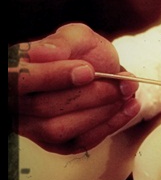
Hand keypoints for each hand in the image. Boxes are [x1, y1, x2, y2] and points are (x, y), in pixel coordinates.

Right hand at [8, 23, 140, 153]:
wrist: (99, 69)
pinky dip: (106, 127)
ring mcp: (33, 126)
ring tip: (126, 94)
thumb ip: (63, 41)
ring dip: (99, 113)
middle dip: (88, 95)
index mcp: (14, 72)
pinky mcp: (55, 143)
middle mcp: (17, 103)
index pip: (20, 80)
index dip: (53, 77)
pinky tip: (127, 108)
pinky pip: (77, 143)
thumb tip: (45, 53)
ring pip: (58, 129)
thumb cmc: (82, 53)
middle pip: (42, 107)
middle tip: (120, 83)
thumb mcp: (76, 36)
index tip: (88, 71)